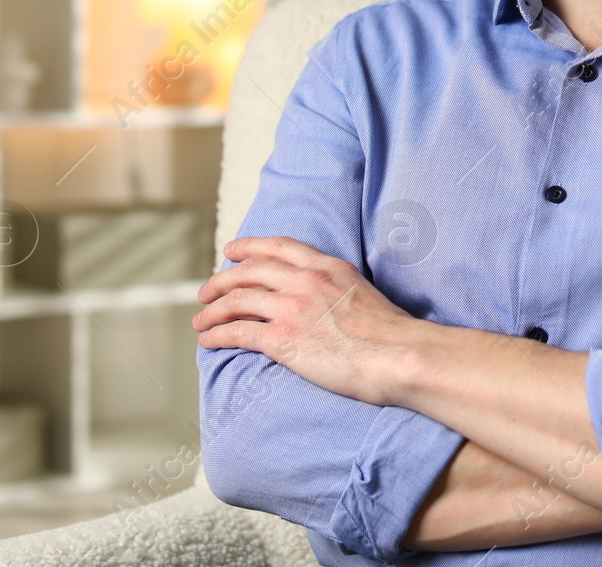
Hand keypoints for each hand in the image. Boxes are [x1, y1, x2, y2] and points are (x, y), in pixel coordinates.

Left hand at [193, 235, 416, 406]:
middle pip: (249, 270)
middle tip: (206, 292)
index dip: (250, 246)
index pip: (279, 247)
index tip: (232, 251)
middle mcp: (306, 280)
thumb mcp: (365, 293)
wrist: (400, 355)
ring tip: (201, 320)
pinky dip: (217, 334)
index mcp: (328, 267)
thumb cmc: (392, 335)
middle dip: (221, 280)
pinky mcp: (283, 338)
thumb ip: (338, 289)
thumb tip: (328, 303)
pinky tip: (208, 340)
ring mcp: (293, 307)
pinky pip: (237, 332)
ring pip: (237, 299)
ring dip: (213, 309)